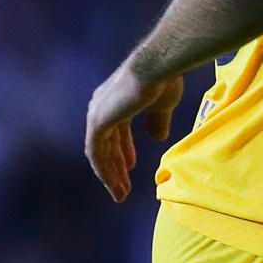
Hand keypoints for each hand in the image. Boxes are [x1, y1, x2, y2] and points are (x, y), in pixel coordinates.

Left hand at [85, 65, 183, 201]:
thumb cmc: (164, 80)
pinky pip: (98, 153)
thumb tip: (157, 138)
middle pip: (106, 143)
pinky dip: (105, 170)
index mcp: (116, 101)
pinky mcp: (98, 123)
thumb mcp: (162, 106)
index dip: (124, 149)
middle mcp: (101, 107)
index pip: (116, 130)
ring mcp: (98, 115)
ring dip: (110, 174)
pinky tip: (114, 183)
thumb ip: (157, 122)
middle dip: (116, 166)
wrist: (157, 68)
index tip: (132, 166)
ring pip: (101, 152)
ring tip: (120, 193)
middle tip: (124, 187)